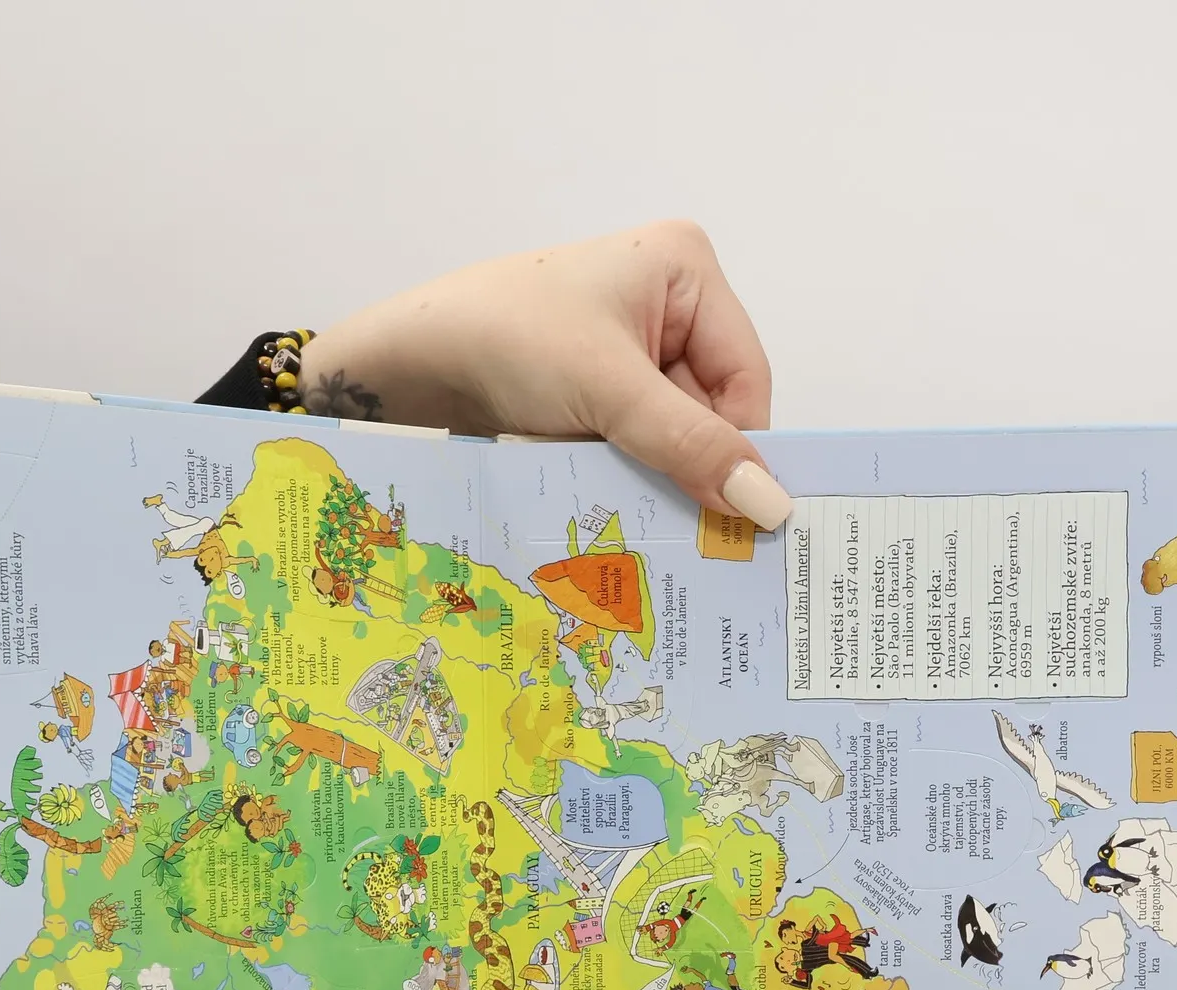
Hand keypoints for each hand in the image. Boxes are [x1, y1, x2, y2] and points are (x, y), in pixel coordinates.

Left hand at [299, 221, 790, 528]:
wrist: (407, 365)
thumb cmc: (506, 342)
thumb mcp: (609, 393)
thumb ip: (692, 447)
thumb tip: (769, 505)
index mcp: (684, 269)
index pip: (746, 377)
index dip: (741, 447)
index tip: (737, 517)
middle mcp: (664, 303)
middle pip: (711, 411)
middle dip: (690, 465)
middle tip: (689, 534)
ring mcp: (626, 350)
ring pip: (671, 438)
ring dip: (653, 477)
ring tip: (634, 512)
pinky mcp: (592, 392)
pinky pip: (633, 446)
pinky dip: (622, 477)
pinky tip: (605, 501)